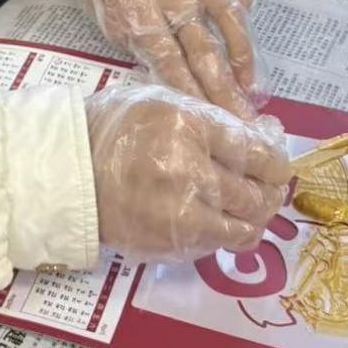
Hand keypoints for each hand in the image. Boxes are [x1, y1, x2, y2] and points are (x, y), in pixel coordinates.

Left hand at [77, 0, 257, 115]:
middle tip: (241, 120)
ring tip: (252, 90)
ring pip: (229, 20)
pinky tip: (247, 48)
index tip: (207, 118)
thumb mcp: (110, 11)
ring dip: (243, 59)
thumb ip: (137, 43)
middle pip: (203, 48)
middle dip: (223, 89)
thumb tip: (167, 79)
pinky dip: (245, 21)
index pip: (169, 60)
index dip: (191, 91)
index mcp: (139, 10)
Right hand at [86, 84, 289, 260]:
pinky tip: (222, 222)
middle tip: (270, 189)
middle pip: (254, 193)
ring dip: (255, 219)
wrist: (68, 170)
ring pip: (244, 227)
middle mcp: (186, 171)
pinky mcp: (169, 244)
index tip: (278, 166)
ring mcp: (178, 214)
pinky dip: (228, 235)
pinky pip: (217, 245)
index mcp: (187, 127)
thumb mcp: (165, 102)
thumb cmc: (117, 128)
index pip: (254, 151)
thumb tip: (266, 135)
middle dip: (270, 192)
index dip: (275, 161)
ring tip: (250, 209)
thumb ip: (214, 118)